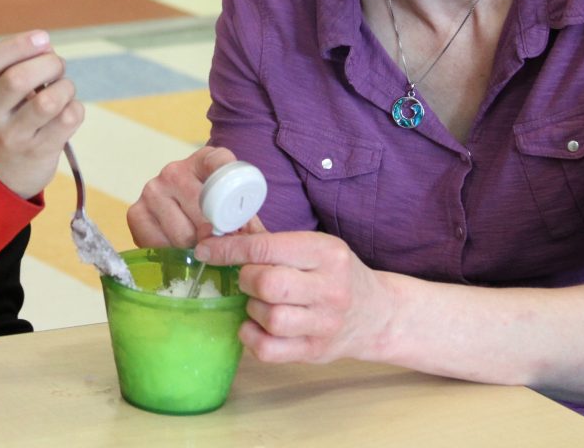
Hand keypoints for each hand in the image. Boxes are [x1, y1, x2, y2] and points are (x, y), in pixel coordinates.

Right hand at [0, 30, 83, 198]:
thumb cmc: (7, 119)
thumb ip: (17, 66)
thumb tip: (46, 46)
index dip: (19, 44)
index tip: (43, 38)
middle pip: (18, 79)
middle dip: (49, 64)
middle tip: (58, 67)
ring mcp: (13, 137)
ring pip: (47, 102)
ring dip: (65, 87)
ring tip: (64, 89)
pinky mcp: (38, 152)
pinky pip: (68, 119)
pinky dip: (76, 107)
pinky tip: (68, 110)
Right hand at [127, 146, 264, 247]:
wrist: (183, 206)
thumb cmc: (215, 206)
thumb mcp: (235, 206)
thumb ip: (248, 222)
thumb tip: (258, 243)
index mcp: (207, 159)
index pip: (222, 166)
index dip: (231, 197)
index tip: (236, 222)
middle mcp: (175, 169)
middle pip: (203, 212)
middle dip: (216, 236)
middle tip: (221, 245)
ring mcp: (153, 189)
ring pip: (182, 235)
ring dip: (194, 248)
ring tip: (199, 245)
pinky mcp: (135, 212)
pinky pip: (159, 245)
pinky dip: (172, 254)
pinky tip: (178, 247)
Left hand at [196, 231, 391, 364]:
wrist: (377, 314)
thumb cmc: (334, 274)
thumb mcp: (313, 247)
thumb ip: (268, 240)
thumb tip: (216, 230)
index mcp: (327, 252)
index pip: (266, 248)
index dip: (228, 249)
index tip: (206, 249)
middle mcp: (330, 288)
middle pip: (267, 284)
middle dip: (245, 279)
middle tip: (248, 278)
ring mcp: (325, 323)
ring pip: (269, 318)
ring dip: (252, 308)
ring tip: (260, 302)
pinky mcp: (316, 352)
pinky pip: (268, 350)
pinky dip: (252, 336)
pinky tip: (257, 325)